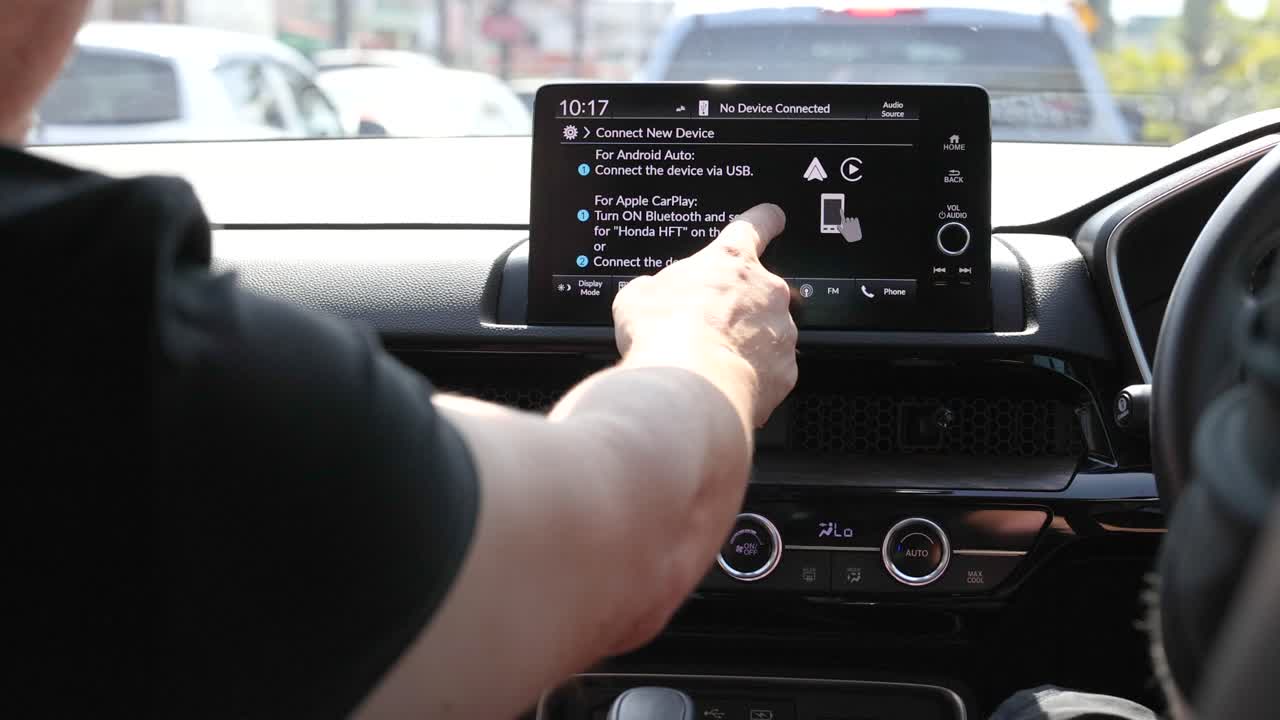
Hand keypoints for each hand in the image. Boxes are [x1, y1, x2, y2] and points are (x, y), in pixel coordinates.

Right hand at [613, 203, 797, 427]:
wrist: (687, 384)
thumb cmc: (664, 332)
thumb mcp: (637, 297)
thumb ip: (651, 287)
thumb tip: (645, 293)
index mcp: (731, 261)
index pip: (756, 226)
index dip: (764, 221)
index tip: (771, 218)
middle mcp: (766, 291)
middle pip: (761, 291)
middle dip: (739, 308)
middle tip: (707, 327)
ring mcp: (781, 332)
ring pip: (768, 334)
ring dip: (745, 345)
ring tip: (710, 362)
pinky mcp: (785, 370)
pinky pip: (771, 371)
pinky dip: (753, 378)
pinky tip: (724, 384)